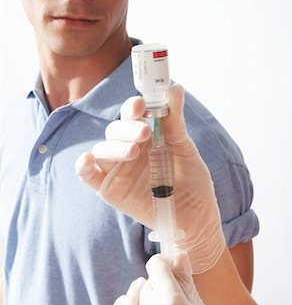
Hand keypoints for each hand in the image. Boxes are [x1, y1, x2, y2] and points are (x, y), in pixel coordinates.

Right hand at [75, 85, 224, 272]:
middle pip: (116, 130)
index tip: (141, 104)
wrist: (195, 217)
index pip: (133, 115)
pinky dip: (83, 166)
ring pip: (102, 149)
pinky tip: (87, 159)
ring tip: (134, 151)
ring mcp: (117, 169)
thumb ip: (174, 120)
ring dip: (114, 146)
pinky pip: (88, 175)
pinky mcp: (109, 189)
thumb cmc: (192, 182)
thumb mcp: (185, 148)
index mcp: (146, 135)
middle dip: (127, 128)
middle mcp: (129, 149)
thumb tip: (175, 86)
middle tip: (145, 132)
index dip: (133, 107)